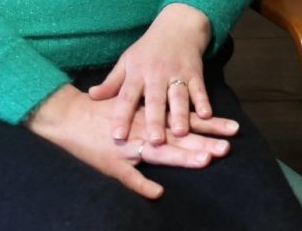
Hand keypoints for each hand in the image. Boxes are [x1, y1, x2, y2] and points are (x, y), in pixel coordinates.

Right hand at [26, 84, 236, 199]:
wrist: (68, 116)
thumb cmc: (100, 112)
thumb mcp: (130, 108)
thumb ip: (154, 115)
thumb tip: (179, 119)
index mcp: (150, 115)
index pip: (185, 120)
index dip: (209, 124)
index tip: (233, 127)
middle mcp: (145, 128)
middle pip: (180, 136)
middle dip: (205, 142)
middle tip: (229, 146)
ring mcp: (130, 145)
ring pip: (161, 152)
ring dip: (184, 157)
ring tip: (206, 160)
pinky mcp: (113, 161)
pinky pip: (129, 176)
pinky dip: (142, 184)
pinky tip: (157, 193)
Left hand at [88, 3, 229, 145]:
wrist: (177, 26)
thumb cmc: (148, 49)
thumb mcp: (127, 61)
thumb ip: (112, 82)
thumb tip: (91, 95)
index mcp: (137, 72)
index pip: (126, 96)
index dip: (121, 116)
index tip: (117, 136)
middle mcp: (156, 74)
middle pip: (155, 100)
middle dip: (154, 120)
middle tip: (154, 142)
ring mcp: (177, 73)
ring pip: (178, 96)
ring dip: (180, 115)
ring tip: (179, 133)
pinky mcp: (195, 73)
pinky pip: (199, 89)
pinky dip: (203, 101)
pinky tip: (206, 115)